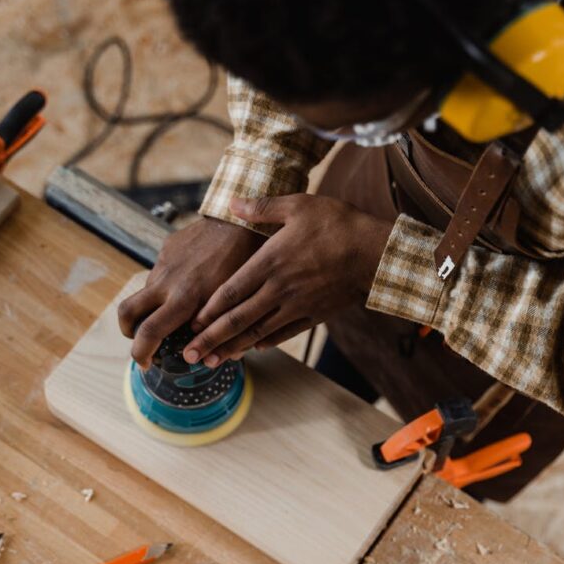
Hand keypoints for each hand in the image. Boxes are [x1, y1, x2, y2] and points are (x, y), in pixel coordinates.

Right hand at [118, 217, 263, 367]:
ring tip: (176, 310)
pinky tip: (190, 282)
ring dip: (153, 307)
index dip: (141, 353)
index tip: (145, 363)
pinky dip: (167, 285)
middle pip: (127, 313)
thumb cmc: (244, 267)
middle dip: (128, 332)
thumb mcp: (235, 304)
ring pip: (146, 293)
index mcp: (184, 299)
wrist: (240, 224)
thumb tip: (215, 358)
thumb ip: (223, 331)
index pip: (149, 332)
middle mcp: (167, 282)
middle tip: (141, 340)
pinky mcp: (168, 249)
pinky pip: (160, 273)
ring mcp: (164, 264)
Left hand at [183, 194, 391, 366]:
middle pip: (239, 319)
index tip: (190, 324)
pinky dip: (265, 342)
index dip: (209, 310)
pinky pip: (284, 333)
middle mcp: (280, 289)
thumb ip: (261, 207)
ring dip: (234, 348)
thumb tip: (231, 203)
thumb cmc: (337, 224)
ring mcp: (297, 305)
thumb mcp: (298, 205)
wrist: (374, 252)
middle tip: (189, 354)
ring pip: (259, 332)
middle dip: (212, 339)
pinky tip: (252, 348)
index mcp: (270, 262)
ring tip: (214, 360)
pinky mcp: (314, 314)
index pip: (231, 292)